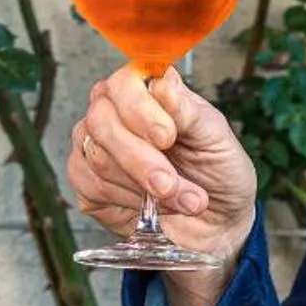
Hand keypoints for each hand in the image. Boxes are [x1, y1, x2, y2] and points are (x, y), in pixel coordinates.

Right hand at [68, 67, 258, 305]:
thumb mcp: (216, 138)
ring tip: (182, 200)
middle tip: (170, 184)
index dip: (140, 109)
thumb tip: (163, 82)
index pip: (125, 83)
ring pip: (98, 158)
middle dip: (140, 158)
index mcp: (147, 92)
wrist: (217, 223)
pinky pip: (91, 186)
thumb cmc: (218, 171)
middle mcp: (115, 113)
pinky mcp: (87, 183)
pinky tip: (152, 208)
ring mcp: (96, 147)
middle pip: (102, 120)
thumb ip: (188, 110)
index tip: (167, 137)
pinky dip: (128, 202)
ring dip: (144, 187)